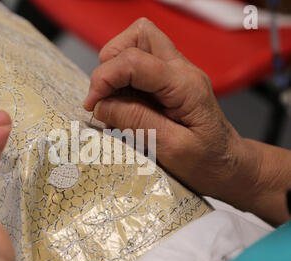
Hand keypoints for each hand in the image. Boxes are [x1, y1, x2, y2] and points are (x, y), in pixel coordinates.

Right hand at [84, 18, 289, 224]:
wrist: (228, 164)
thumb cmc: (208, 161)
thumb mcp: (173, 148)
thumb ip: (138, 122)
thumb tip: (103, 105)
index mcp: (185, 85)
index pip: (134, 61)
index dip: (104, 79)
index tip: (91, 105)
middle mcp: (181, 70)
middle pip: (138, 36)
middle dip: (110, 63)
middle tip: (102, 97)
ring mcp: (175, 73)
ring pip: (136, 45)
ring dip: (115, 69)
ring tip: (112, 101)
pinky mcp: (167, 83)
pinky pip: (138, 66)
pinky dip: (121, 81)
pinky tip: (122, 105)